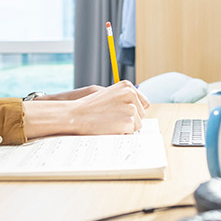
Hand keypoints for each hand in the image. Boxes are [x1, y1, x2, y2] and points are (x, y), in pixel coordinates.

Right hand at [23, 80, 149, 138]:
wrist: (76, 114)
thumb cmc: (90, 106)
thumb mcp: (109, 94)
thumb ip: (126, 97)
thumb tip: (145, 106)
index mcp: (127, 86)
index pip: (143, 103)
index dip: (132, 111)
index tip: (120, 112)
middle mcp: (131, 94)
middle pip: (141, 115)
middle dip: (129, 119)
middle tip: (111, 117)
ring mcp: (130, 107)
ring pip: (137, 125)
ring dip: (126, 127)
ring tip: (109, 122)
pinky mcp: (128, 121)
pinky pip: (131, 133)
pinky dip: (122, 133)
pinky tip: (109, 128)